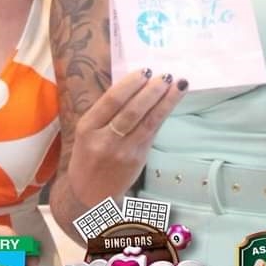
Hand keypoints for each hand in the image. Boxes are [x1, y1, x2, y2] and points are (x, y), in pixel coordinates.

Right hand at [66, 68, 186, 206]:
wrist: (89, 194)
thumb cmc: (88, 156)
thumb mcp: (87, 132)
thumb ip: (106, 112)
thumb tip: (135, 84)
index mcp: (87, 128)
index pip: (112, 100)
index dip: (131, 84)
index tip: (146, 71)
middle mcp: (104, 140)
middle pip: (133, 110)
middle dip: (152, 90)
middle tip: (166, 75)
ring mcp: (123, 152)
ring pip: (148, 122)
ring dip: (165, 101)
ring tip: (178, 85)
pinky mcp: (137, 159)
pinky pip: (152, 133)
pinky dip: (163, 115)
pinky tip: (171, 103)